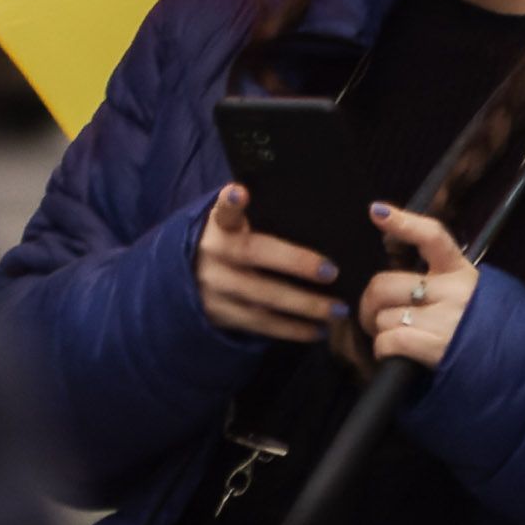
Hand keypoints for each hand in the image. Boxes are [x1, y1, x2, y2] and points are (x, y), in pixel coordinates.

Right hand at [195, 183, 346, 343]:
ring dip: (303, 306)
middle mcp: (213, 253)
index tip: (240, 193)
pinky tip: (318, 331)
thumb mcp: (234, 224)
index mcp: (219, 225)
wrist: (188, 277)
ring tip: (337, 310)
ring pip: (262, 298)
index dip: (231, 202)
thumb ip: (260, 216)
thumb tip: (316, 207)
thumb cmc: (231, 242)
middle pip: (253, 256)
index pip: (223, 210)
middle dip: (295, 263)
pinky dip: (291, 329)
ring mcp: (214, 287)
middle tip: (332, 272)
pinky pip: (260, 324)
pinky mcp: (220, 315)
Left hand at [351, 204, 477, 370]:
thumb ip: (438, 282)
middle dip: (369, 304)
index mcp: (460, 271)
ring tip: (396, 339)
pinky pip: (389, 341)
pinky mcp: (437, 346)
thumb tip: (390, 284)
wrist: (518, 363)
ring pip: (384, 317)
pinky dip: (383, 350)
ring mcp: (445, 318)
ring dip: (381, 332)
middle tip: (373, 316)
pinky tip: (393, 353)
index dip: (403, 223)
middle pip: (385, 285)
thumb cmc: (483, 329)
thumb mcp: (470, 293)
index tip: (377, 212)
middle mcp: (452, 290)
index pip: (432, 236)